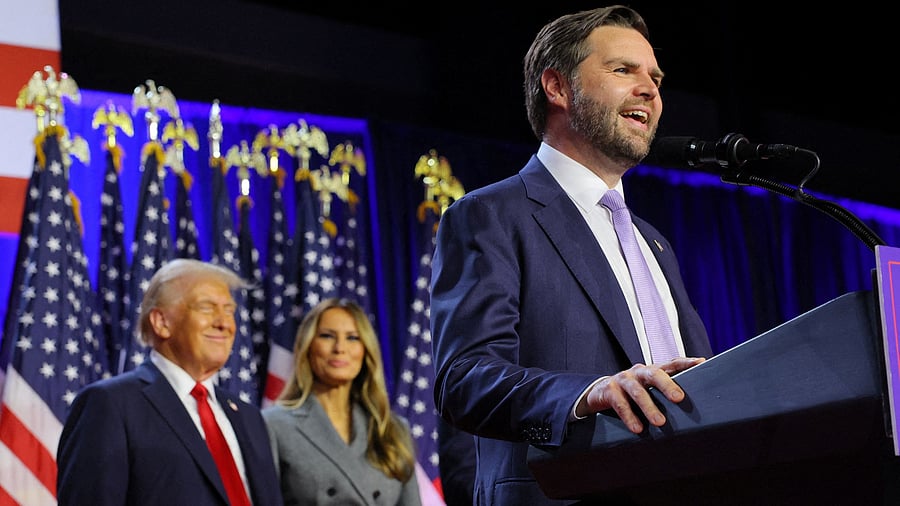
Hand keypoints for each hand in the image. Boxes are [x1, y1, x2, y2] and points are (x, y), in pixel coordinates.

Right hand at [579, 357, 704, 432]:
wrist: (599, 392)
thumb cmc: (631, 393)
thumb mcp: (648, 389)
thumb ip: (664, 393)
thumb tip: (690, 406)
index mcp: (651, 371)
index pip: (670, 364)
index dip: (685, 362)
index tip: (702, 362)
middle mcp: (638, 372)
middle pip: (654, 374)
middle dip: (667, 385)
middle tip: (679, 398)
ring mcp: (623, 380)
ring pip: (637, 391)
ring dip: (649, 407)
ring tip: (660, 422)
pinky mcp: (609, 390)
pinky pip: (620, 404)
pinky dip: (629, 417)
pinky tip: (638, 428)